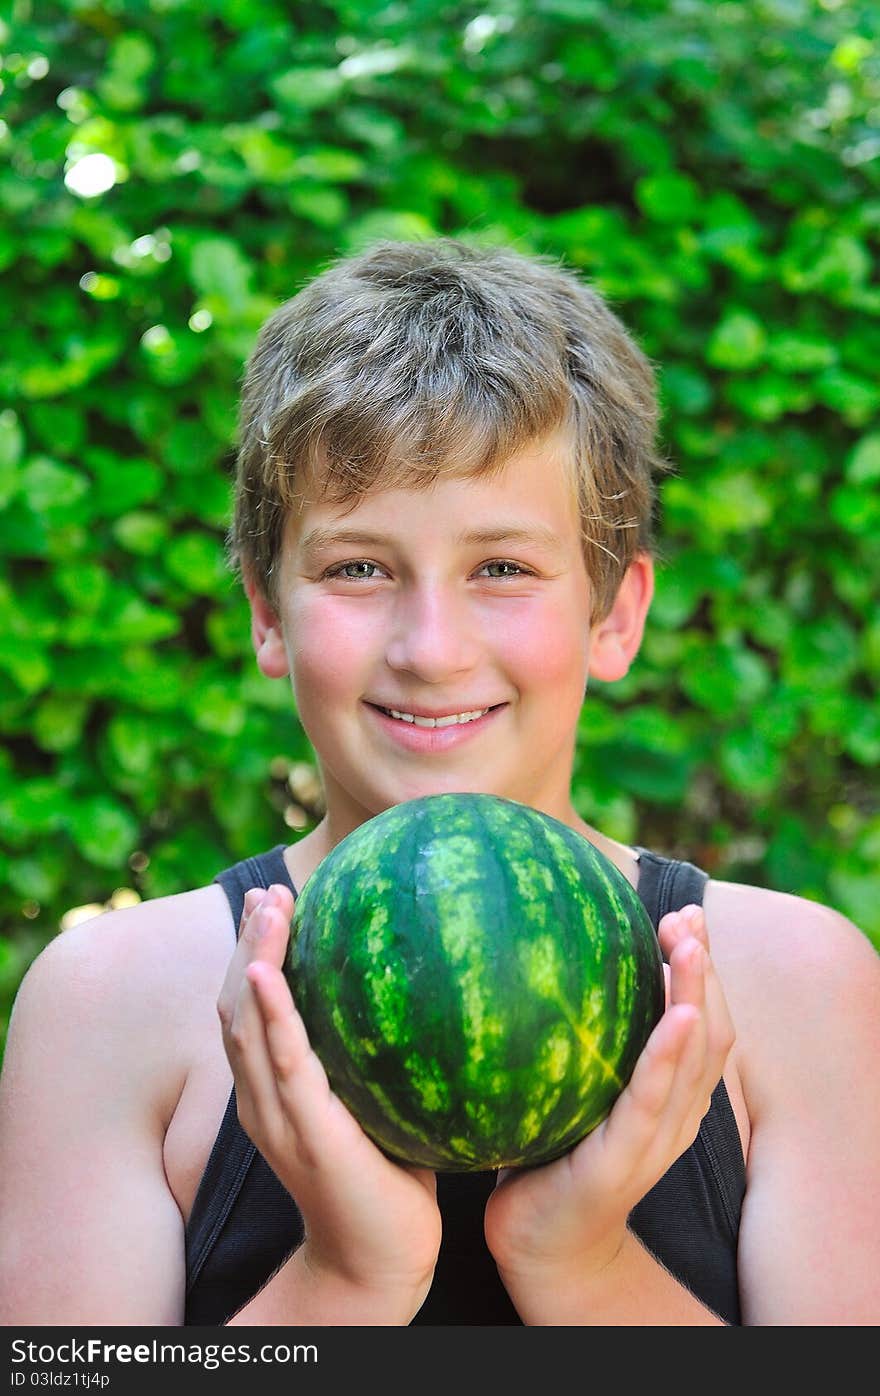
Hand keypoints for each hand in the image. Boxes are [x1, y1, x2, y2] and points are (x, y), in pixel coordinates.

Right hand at [217, 885, 441, 1312]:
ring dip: (253, 959)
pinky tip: (266, 972)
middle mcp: (263, 1100)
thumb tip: (429, 994)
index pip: (250, 1014)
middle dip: (248, 944)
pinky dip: (269, 1013)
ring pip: (247, 1024)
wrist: (380, 1263)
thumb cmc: (389, 1183)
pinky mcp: (305, 1132)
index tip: (271, 906)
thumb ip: (382, 1059)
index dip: (253, 957)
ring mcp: (277, 1116)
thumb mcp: (379, 1107)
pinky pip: (281, 1062)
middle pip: (236, 1007)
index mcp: (275, 1093)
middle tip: (267, 892)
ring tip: (267, 909)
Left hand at [484, 904, 734, 1301]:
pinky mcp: (624, 1161)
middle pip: (711, 1029)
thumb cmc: (547, 1153)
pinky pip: (652, 1100)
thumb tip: (532, 952)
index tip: (687, 915)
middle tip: (690, 916)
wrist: (540, 1244)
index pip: (701, 1019)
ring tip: (689, 946)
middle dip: (705, 969)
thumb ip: (572, 1033)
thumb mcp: (568, 1084)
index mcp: (668, 1093)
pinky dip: (669, 1055)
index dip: (702, 967)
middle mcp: (675, 1112)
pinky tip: (675, 1017)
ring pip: (695, 1058)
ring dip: (697, 996)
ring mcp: (656, 1138)